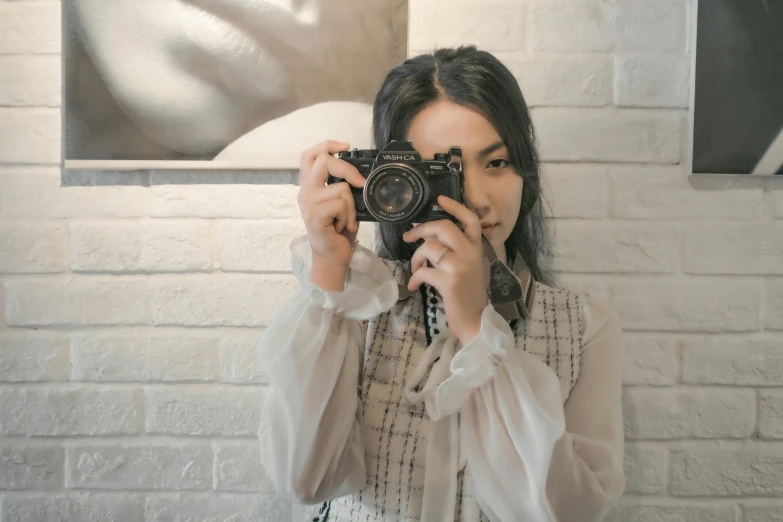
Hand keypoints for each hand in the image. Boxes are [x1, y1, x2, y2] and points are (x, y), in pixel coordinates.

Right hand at [297, 140, 365, 289]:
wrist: (332, 257)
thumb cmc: (337, 231)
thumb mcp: (340, 203)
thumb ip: (342, 186)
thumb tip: (359, 175)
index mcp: (309, 186)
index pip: (310, 155)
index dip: (327, 145)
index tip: (345, 147)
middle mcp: (305, 192)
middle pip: (324, 161)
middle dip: (347, 169)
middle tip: (359, 183)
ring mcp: (308, 203)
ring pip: (341, 188)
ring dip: (351, 206)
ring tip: (345, 220)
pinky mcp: (315, 216)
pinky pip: (341, 204)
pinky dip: (349, 217)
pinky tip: (343, 227)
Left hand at [403, 195, 488, 344]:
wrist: (476, 320)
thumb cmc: (469, 294)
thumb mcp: (471, 267)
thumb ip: (459, 251)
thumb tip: (433, 239)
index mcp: (477, 249)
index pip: (470, 220)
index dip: (455, 207)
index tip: (440, 199)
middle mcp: (470, 254)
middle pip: (444, 227)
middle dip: (421, 229)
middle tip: (408, 237)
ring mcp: (460, 267)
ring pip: (429, 248)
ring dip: (416, 259)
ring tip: (415, 270)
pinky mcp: (449, 282)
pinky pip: (423, 271)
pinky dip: (415, 278)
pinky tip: (415, 286)